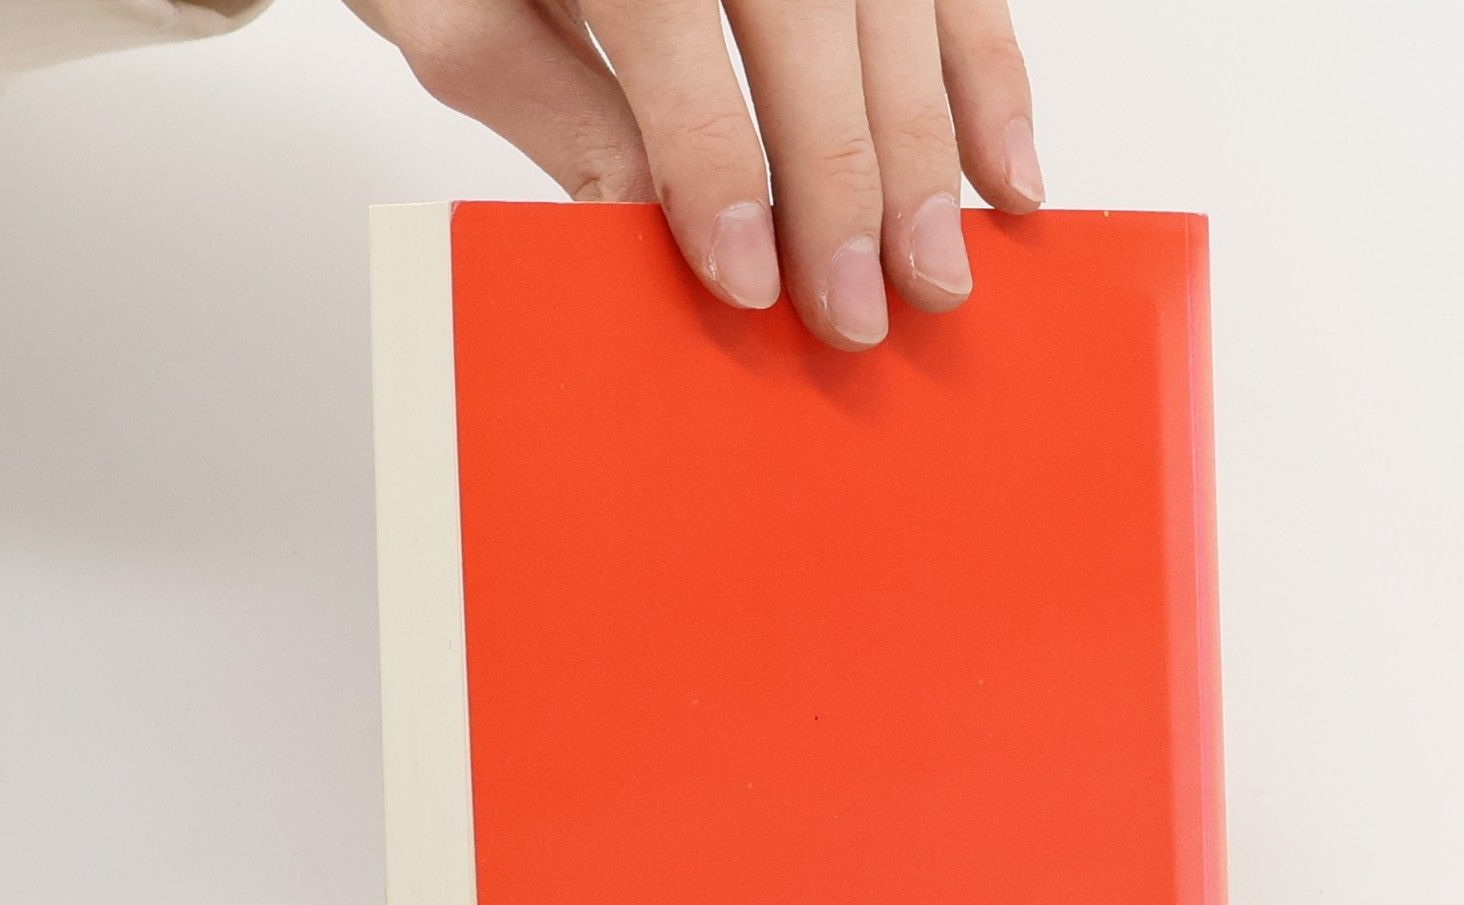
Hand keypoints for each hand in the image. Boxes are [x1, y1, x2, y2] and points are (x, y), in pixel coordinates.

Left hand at [342, 0, 1041, 349]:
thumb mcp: (457, 8)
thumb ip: (548, 106)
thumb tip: (646, 231)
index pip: (674, 24)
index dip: (716, 160)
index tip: (748, 280)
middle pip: (812, 18)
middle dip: (845, 181)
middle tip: (859, 314)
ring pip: (895, 8)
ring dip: (929, 153)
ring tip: (940, 273)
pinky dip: (990, 81)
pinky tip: (1006, 180)